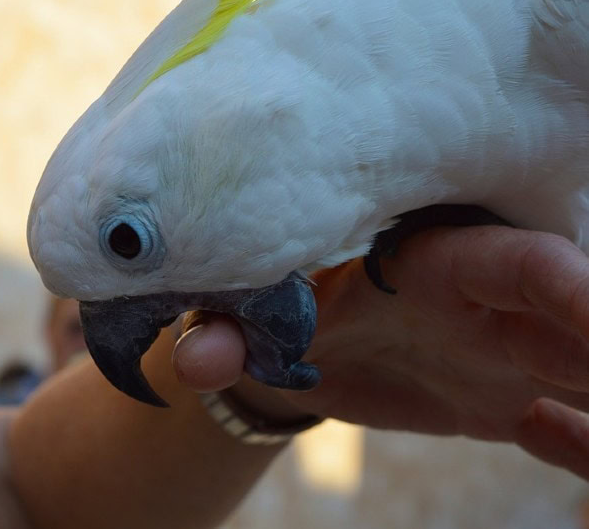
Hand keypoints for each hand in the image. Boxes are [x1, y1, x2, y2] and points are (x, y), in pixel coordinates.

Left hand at [173, 226, 588, 478]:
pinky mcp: (507, 400)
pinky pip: (576, 428)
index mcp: (434, 267)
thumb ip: (225, 335)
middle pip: (586, 321)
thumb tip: (189, 364)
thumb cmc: (277, 306)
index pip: (519, 264)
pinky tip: (573, 474)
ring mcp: (508, 354)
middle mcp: (489, 306)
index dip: (567, 285)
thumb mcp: (250, 314)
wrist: (296, 342)